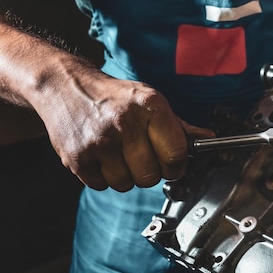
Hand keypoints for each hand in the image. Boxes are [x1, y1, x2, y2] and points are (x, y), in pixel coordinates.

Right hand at [37, 65, 212, 191]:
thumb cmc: (115, 97)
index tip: (172, 162)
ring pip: (126, 184)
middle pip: (151, 176)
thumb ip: (178, 126)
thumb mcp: (150, 102)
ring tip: (119, 154)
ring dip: (126, 175)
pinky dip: (104, 177)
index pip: (176, 154)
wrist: (65, 86)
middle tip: (142, 156)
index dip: (176, 164)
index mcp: (150, 107)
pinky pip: (102, 186)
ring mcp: (99, 142)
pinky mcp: (77, 158)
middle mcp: (124, 123)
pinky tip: (102, 156)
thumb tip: (207, 139)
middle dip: (150, 171)